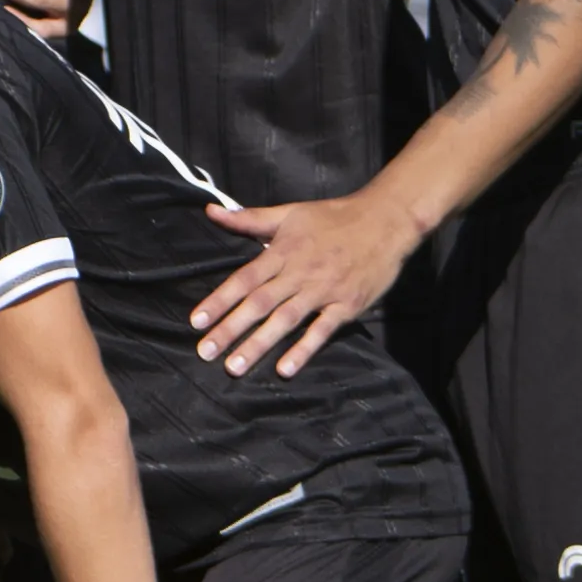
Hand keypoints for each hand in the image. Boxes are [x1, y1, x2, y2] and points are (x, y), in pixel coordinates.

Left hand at [189, 183, 424, 378]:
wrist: (385, 220)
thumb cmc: (333, 217)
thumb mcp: (289, 213)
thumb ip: (248, 219)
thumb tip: (211, 212)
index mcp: (282, 252)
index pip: (244, 280)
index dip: (219, 301)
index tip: (196, 321)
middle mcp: (299, 273)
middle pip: (259, 304)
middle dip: (230, 329)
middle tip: (205, 353)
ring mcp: (323, 290)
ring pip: (286, 320)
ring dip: (259, 344)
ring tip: (235, 367)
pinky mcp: (347, 305)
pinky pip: (322, 330)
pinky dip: (304, 349)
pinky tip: (285, 369)